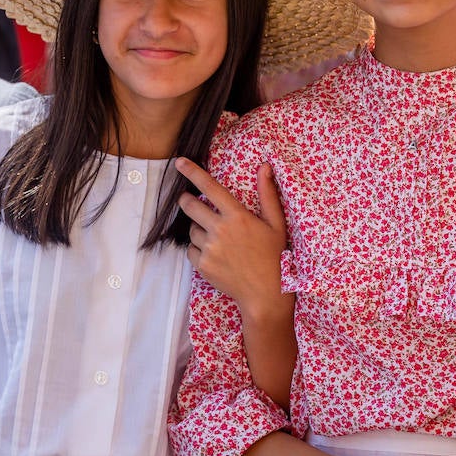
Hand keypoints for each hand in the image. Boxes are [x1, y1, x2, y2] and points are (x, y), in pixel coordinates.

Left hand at [176, 158, 289, 319]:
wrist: (266, 293)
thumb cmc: (275, 256)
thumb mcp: (276, 223)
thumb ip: (267, 194)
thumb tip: (264, 167)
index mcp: (237, 216)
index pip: (210, 188)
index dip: (192, 172)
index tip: (179, 162)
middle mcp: (220, 230)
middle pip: (190, 206)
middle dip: (186, 201)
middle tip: (189, 201)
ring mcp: (209, 249)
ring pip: (191, 230)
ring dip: (198, 228)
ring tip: (216, 237)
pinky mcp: (202, 265)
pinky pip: (191, 250)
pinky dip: (198, 249)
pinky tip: (214, 254)